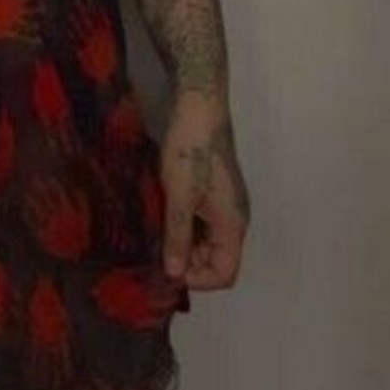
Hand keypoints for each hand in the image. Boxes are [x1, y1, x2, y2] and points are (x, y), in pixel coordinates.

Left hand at [159, 92, 249, 291]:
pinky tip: (161, 220)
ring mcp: (224, 206)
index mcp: (233, 225)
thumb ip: (178, 237)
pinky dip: (184, 227)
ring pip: (207, 242)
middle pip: (217, 259)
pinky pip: (202, 223)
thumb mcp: (179, 198)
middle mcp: (233, 220)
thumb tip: (174, 274)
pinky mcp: (214, 193)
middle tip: (155, 253)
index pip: (225, 273)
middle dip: (188, 262)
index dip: (199, 279)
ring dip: (183, 244)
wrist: (198, 109)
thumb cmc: (190, 154)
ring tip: (155, 237)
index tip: (168, 268)